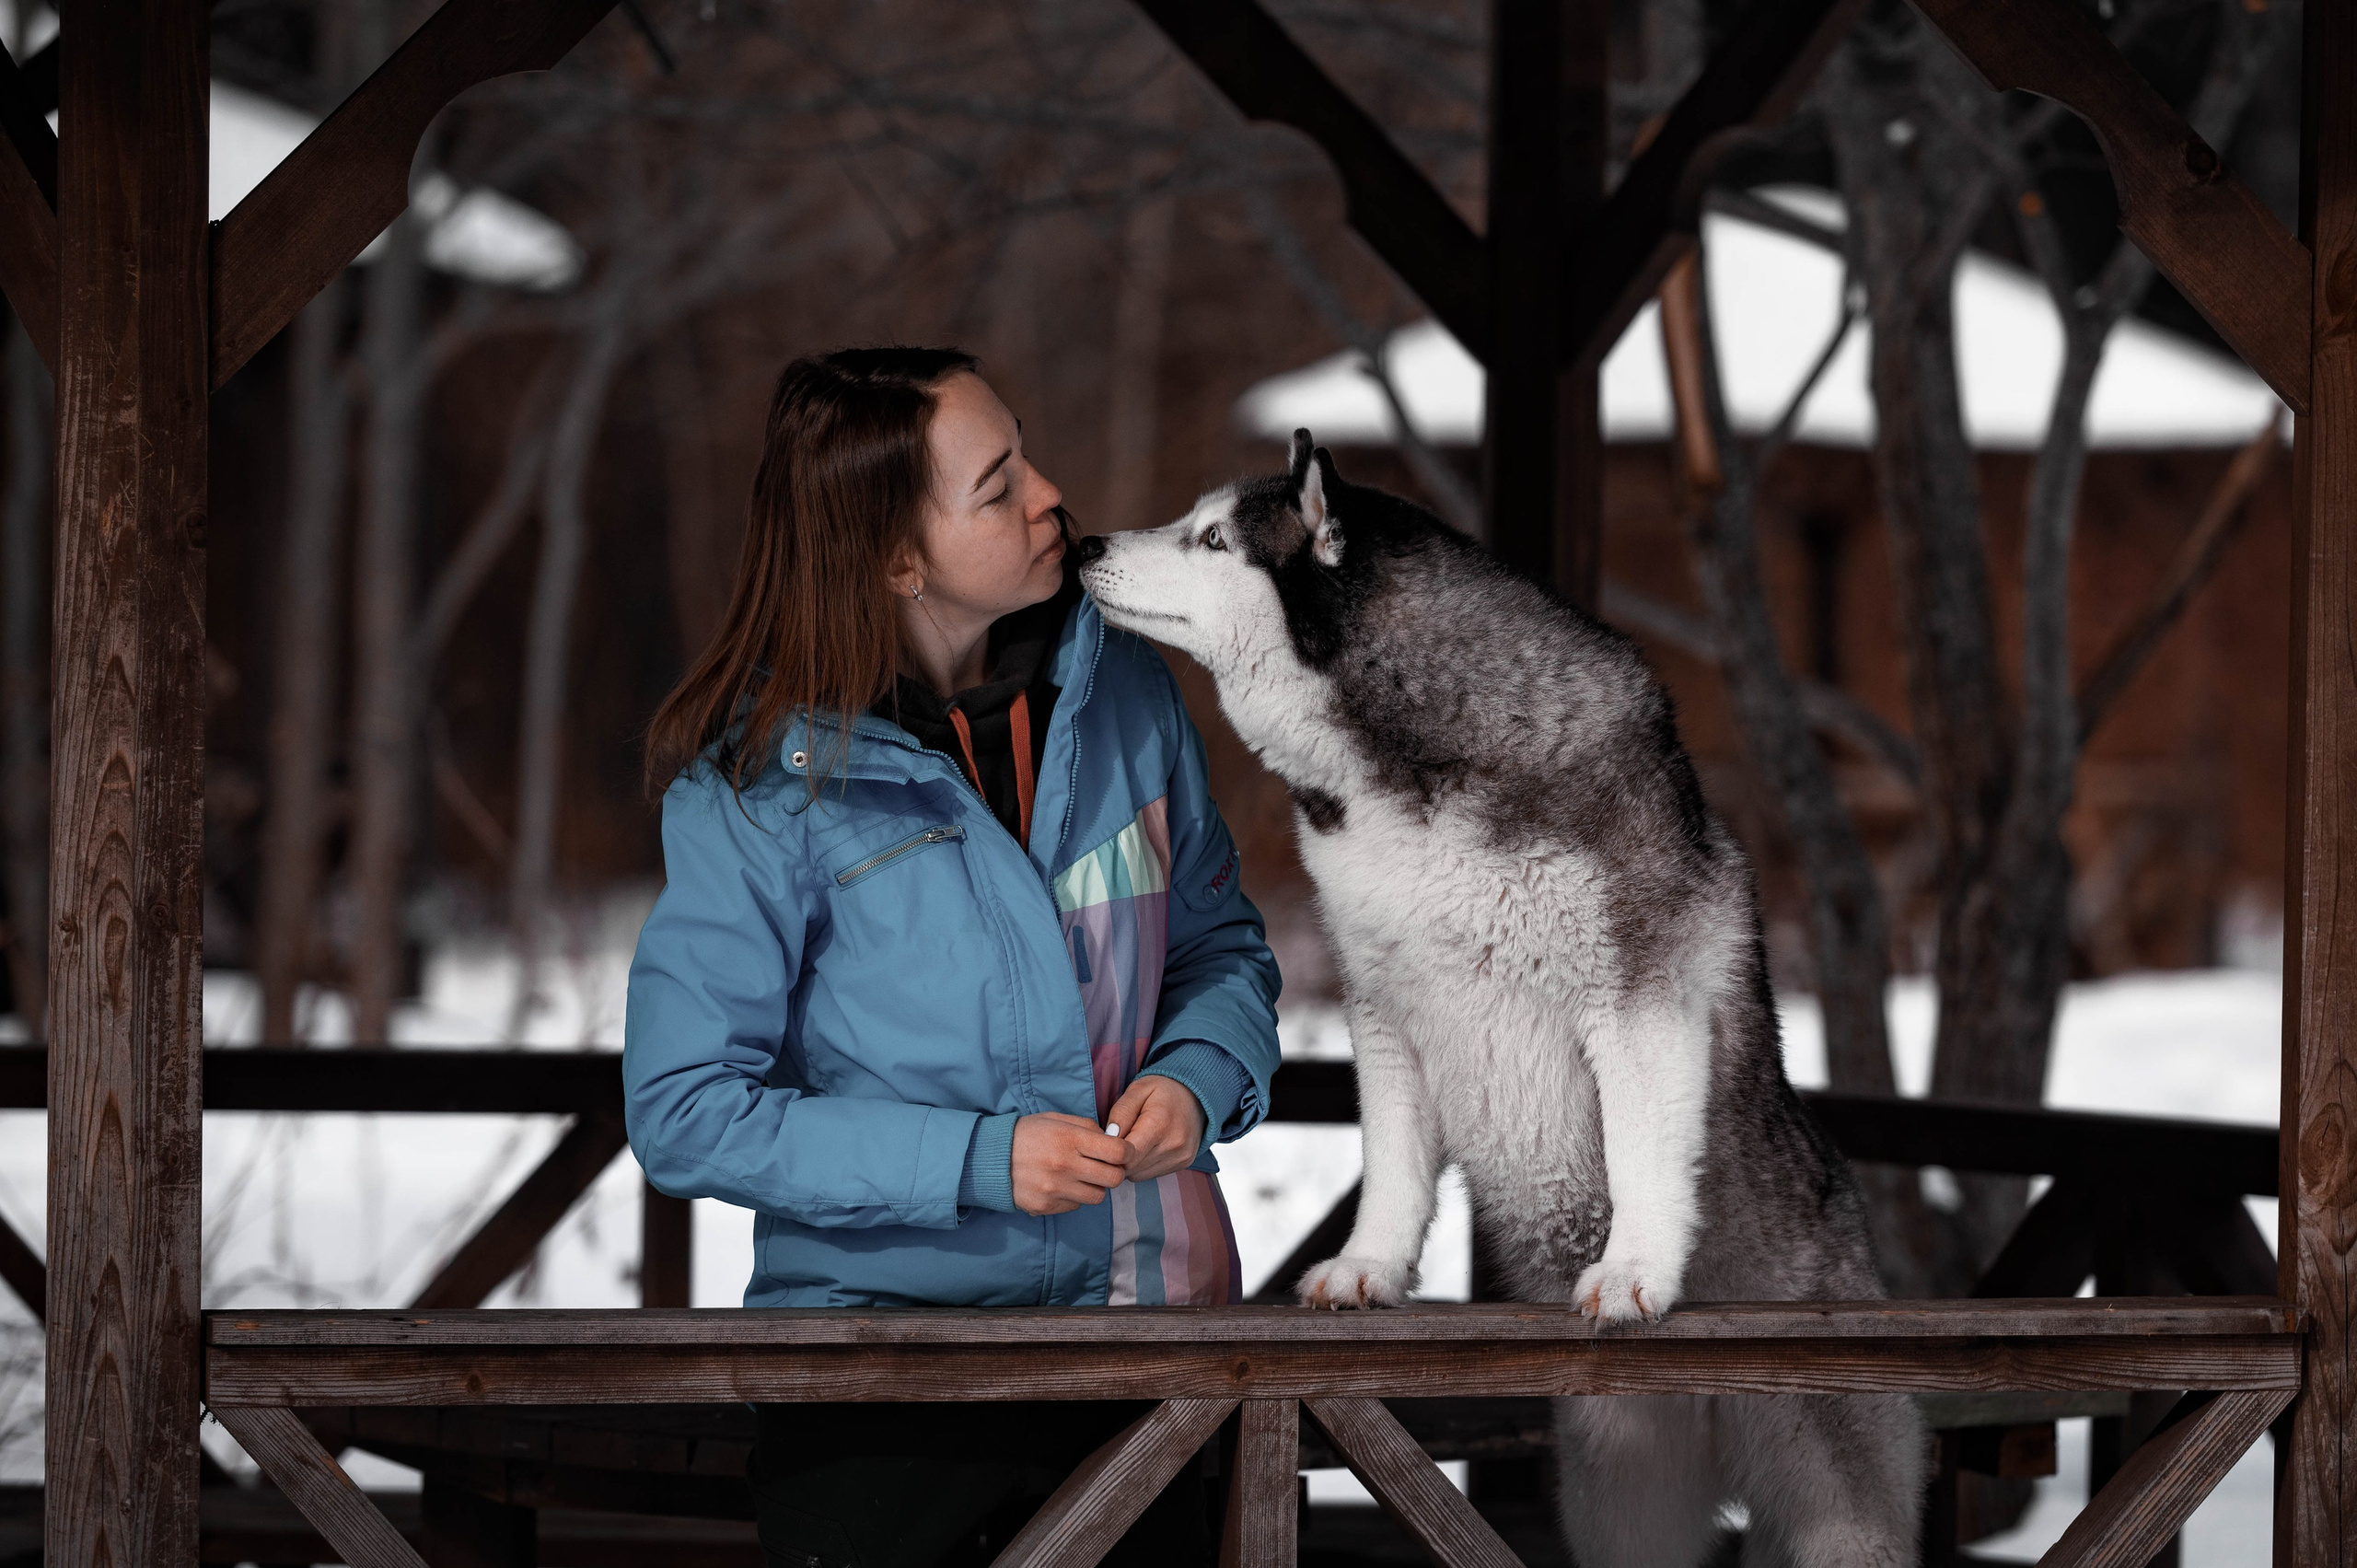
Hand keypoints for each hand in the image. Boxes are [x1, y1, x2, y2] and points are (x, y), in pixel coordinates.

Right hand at [1011, 1113, 1128, 1215]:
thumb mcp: (1057, 1119)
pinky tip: (1060, 1185)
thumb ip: (1088, 1128)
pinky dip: (1074, 1197)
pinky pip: (1075, 1206)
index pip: (1118, 1152)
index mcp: (1070, 1139)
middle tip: (1105, 1166)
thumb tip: (1115, 1141)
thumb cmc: (1028, 1134)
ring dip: (1094, 1187)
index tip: (1123, 1152)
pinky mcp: (1045, 1207)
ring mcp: (1054, 1190)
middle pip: (1113, 1179)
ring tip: (1080, 1176)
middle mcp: (1064, 1166)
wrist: (990, 1157)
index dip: (1127, 1152)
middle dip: (1114, 1172)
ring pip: (1097, 1197)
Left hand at [1104, 1075, 1205, 1183]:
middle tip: (1119, 1138)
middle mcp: (1173, 1144)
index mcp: (1159, 1123)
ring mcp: (1181, 1157)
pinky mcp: (1183, 1163)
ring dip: (1130, 1162)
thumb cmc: (1162, 1091)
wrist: (1196, 1096)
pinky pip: (1151, 1174)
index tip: (1107, 1139)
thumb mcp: (1138, 1090)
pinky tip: (1146, 1147)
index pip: (1126, 1155)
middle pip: (1131, 1167)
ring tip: (1134, 1141)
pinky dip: (1142, 1165)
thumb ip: (1121, 1112)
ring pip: (1139, 1175)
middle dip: (1118, 1157)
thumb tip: (1108, 1137)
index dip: (1111, 1151)